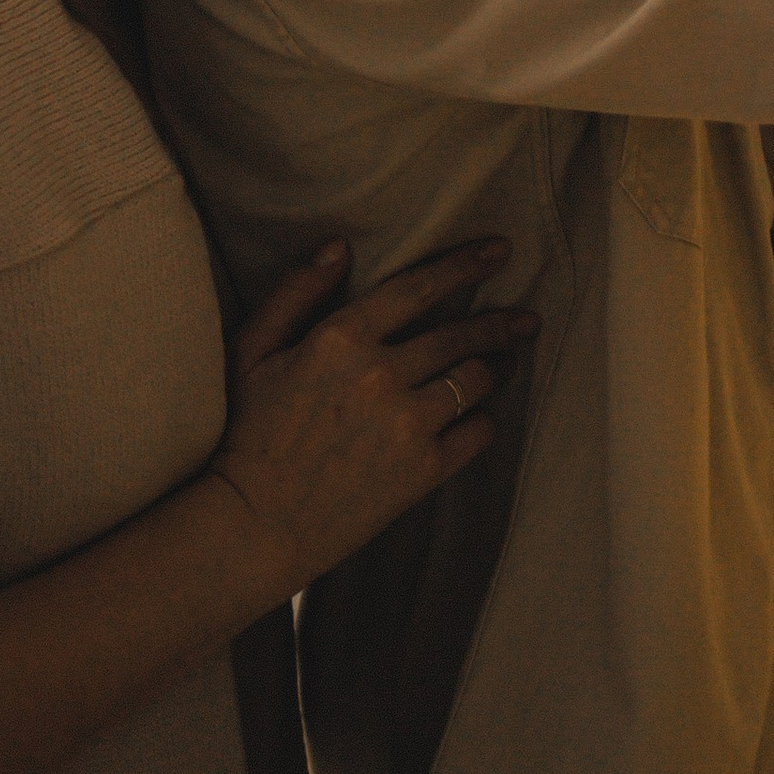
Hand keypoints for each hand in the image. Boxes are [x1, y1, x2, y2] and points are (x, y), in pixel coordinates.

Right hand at [209, 237, 536, 597]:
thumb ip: (295, 294)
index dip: (464, 264)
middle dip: (501, 322)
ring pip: (475, 379)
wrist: (253, 526)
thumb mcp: (251, 353)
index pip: (417, 288)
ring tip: (507, 363)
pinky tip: (480, 416)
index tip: (499, 249)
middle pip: (460, 335)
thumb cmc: (247, 436)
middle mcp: (381, 375)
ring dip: (499, 366)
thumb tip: (340, 247)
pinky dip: (483, 421)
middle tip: (526, 317)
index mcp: (340, 339)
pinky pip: (477, 433)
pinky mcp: (422, 471)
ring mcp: (406, 424)